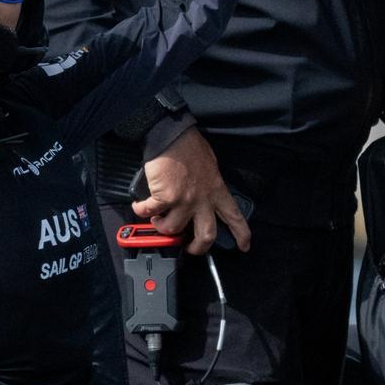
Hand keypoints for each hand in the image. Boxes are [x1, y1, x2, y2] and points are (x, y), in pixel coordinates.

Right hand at [131, 127, 250, 253]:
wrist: (171, 136)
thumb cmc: (189, 146)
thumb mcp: (211, 166)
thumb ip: (210, 184)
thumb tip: (204, 194)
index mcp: (217, 190)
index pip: (234, 215)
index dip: (241, 234)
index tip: (244, 245)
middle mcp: (203, 199)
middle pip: (207, 235)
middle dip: (198, 248)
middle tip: (191, 249)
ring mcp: (184, 201)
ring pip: (174, 229)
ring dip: (162, 227)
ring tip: (157, 220)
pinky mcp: (165, 198)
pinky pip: (151, 213)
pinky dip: (142, 211)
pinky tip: (139, 207)